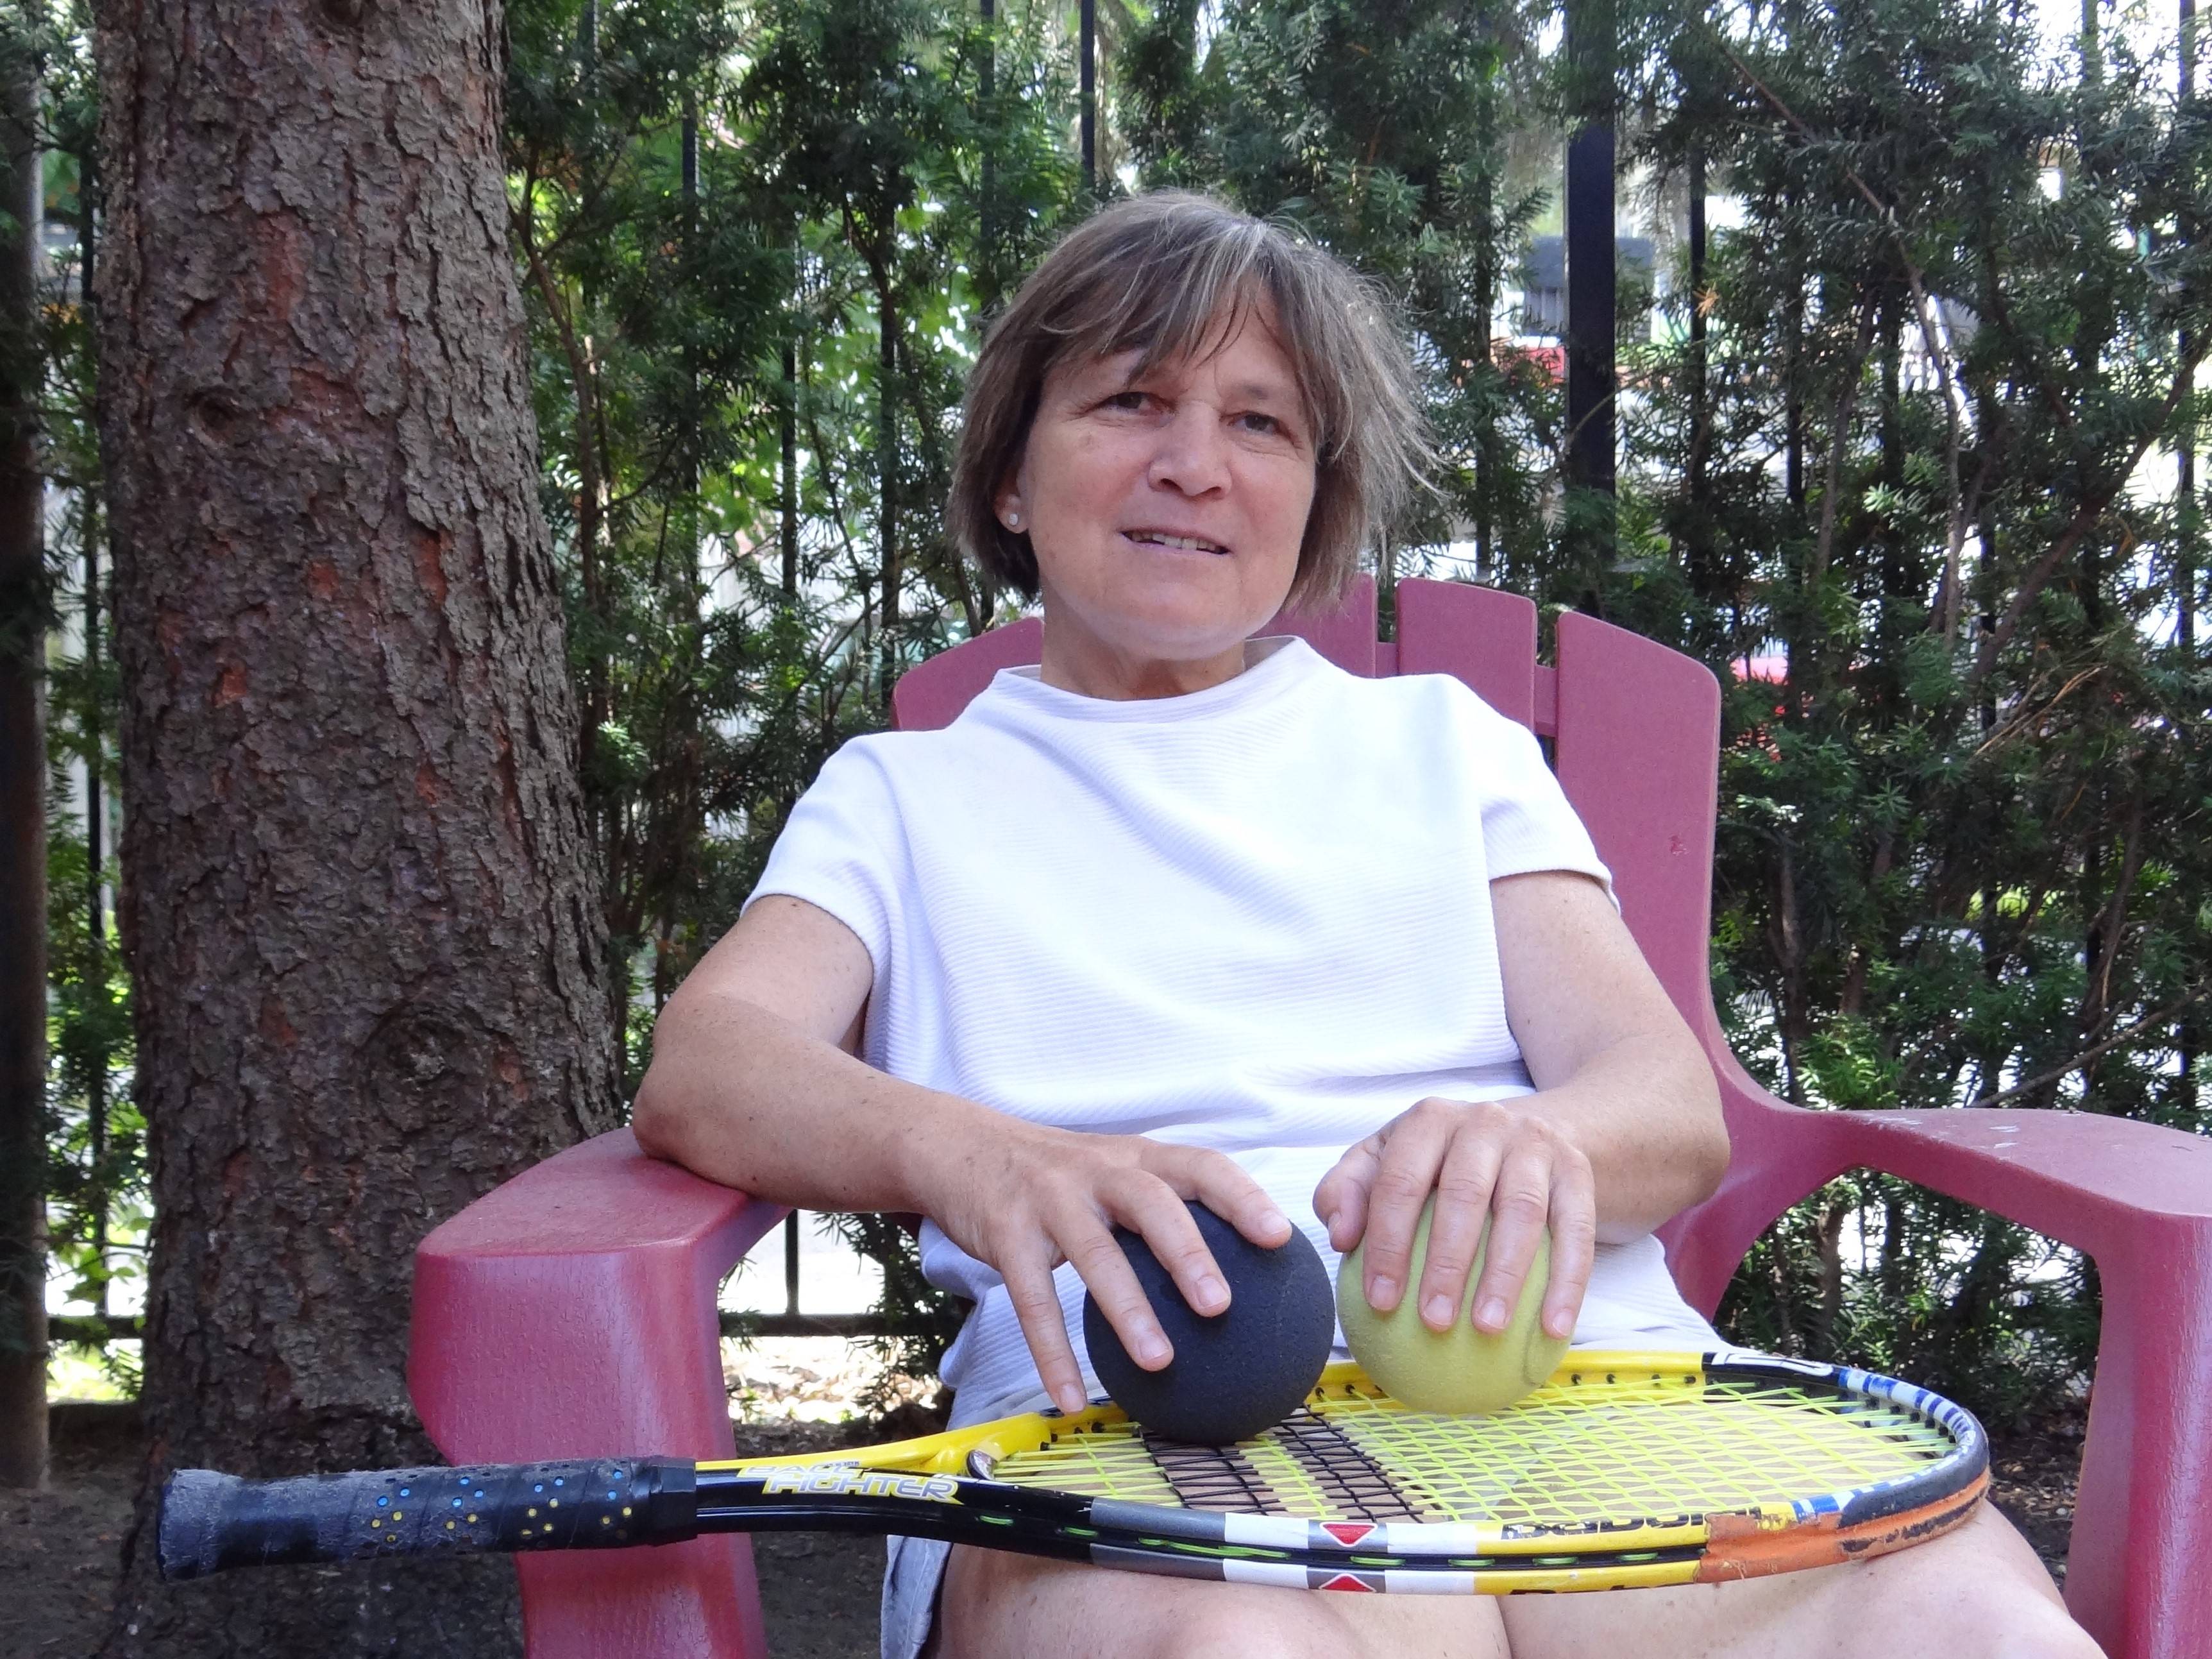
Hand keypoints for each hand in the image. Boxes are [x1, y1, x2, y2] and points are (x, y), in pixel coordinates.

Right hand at [923, 1122, 1292, 1415]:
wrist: (964, 1148)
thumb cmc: (1060, 1177)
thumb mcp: (1114, 1171)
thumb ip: (1166, 1207)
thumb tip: (1242, 1270)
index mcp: (1136, 1158)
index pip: (1199, 1166)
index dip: (1241, 1197)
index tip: (1279, 1236)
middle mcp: (1098, 1171)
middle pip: (1151, 1203)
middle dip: (1188, 1252)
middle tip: (1219, 1305)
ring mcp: (1050, 1200)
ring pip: (1094, 1253)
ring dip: (1127, 1309)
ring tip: (1159, 1362)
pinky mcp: (1007, 1233)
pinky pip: (1031, 1299)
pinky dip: (1052, 1352)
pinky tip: (1071, 1396)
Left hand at [1312, 1097, 1594, 1342]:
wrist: (1531, 1133)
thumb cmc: (1441, 1163)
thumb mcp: (1386, 1159)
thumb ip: (1348, 1192)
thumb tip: (1339, 1237)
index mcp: (1429, 1120)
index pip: (1400, 1180)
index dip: (1387, 1242)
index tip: (1380, 1301)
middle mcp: (1484, 1122)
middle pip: (1464, 1193)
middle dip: (1446, 1263)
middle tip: (1433, 1322)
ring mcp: (1536, 1144)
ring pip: (1523, 1211)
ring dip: (1506, 1275)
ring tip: (1487, 1329)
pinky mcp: (1577, 1172)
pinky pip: (1577, 1231)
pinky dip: (1567, 1283)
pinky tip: (1552, 1329)